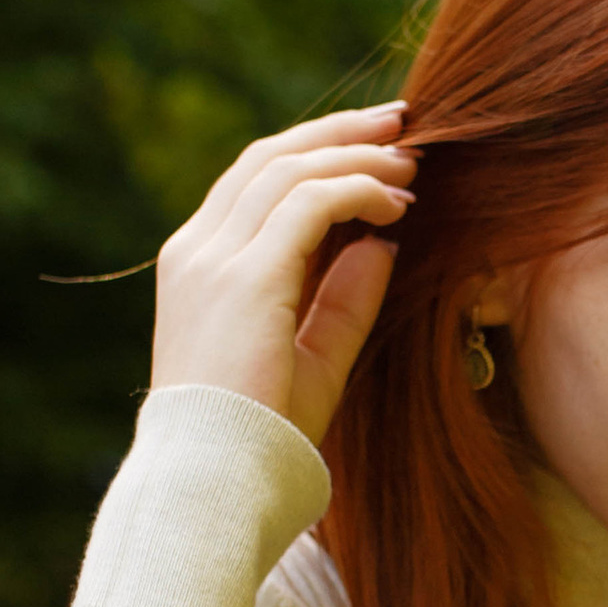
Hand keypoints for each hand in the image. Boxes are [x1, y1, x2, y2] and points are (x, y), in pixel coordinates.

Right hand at [151, 102, 416, 443]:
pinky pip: (310, 203)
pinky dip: (358, 190)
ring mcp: (212, 259)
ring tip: (411, 162)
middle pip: (271, 157)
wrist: (216, 483)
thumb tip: (381, 242)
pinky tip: (398, 203)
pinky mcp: (243, 276)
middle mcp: (195, 251)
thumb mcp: (313, 360)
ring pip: (291, 168)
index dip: (317, 153)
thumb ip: (342, 299)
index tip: (375, 148)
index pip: (256, 182)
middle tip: (401, 122)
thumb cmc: (261, 438)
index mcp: (197, 267)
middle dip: (340, 132)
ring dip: (357, 156)